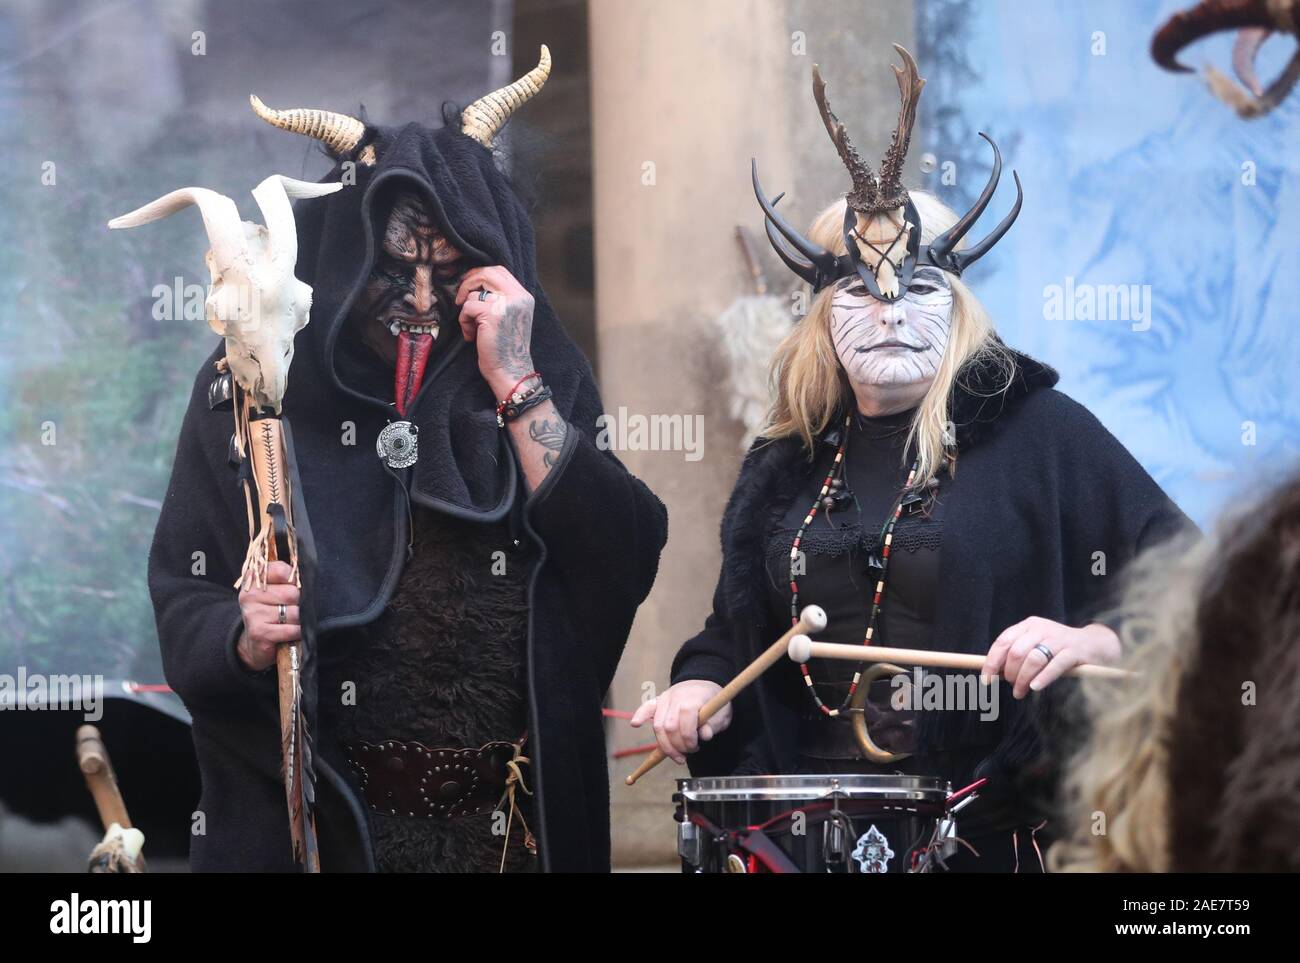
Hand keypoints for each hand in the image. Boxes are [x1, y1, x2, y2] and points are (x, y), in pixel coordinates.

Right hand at [236, 560, 299, 671]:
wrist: (256, 642)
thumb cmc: (271, 611)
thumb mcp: (275, 590)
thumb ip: (288, 578)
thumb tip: (308, 576)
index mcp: (254, 579)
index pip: (282, 571)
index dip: (295, 581)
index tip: (292, 588)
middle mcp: (250, 595)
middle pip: (292, 593)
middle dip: (299, 603)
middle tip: (290, 609)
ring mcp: (253, 614)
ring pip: (294, 613)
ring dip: (298, 620)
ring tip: (289, 622)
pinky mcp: (259, 633)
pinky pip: (291, 630)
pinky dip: (297, 633)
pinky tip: (289, 633)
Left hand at [454, 265, 535, 398]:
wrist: (511, 371)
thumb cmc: (505, 348)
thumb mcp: (510, 317)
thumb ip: (501, 298)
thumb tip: (476, 282)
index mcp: (524, 296)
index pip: (500, 271)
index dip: (480, 274)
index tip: (469, 286)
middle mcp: (518, 297)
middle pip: (487, 273)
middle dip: (469, 283)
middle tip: (460, 299)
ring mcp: (506, 304)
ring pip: (474, 293)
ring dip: (467, 311)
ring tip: (473, 328)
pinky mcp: (492, 314)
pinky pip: (468, 308)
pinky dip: (464, 322)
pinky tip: (472, 336)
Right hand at [629, 681, 731, 764]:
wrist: (706, 686)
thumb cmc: (714, 704)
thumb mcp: (722, 715)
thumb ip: (714, 725)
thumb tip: (704, 735)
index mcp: (694, 698)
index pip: (686, 720)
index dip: (689, 738)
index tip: (696, 746)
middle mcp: (677, 696)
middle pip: (669, 726)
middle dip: (678, 745)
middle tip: (688, 752)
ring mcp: (666, 698)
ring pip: (658, 725)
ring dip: (666, 745)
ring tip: (678, 754)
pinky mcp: (659, 701)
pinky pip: (647, 707)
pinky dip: (640, 716)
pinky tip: (635, 724)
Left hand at [981, 618, 1120, 698]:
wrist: (1093, 644)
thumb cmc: (1058, 649)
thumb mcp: (1036, 645)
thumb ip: (1017, 655)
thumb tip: (994, 673)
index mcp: (1028, 625)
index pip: (1003, 642)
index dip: (992, 662)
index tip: (986, 680)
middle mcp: (1042, 629)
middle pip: (1016, 652)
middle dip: (1010, 674)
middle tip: (1012, 687)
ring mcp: (1059, 639)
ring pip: (1033, 659)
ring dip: (1023, 680)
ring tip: (1020, 692)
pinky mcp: (1074, 651)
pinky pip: (1055, 665)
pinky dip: (1042, 678)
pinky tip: (1035, 687)